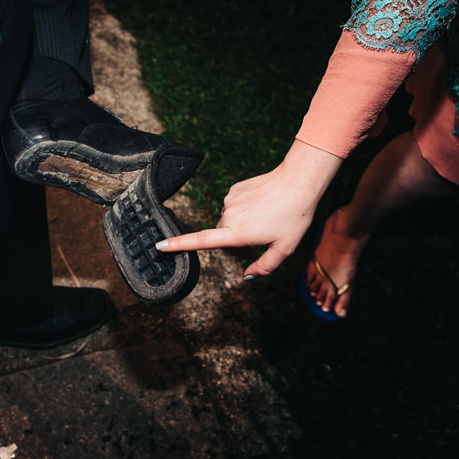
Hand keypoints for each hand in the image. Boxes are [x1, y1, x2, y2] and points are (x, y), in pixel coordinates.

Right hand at [157, 140, 342, 277]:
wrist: (298, 182)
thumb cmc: (294, 217)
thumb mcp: (284, 249)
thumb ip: (264, 267)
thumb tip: (247, 276)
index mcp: (238, 233)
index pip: (201, 241)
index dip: (179, 245)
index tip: (160, 246)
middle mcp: (229, 216)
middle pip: (222, 236)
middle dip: (234, 243)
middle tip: (259, 244)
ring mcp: (230, 200)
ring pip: (228, 221)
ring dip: (240, 226)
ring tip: (266, 222)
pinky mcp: (235, 189)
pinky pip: (234, 206)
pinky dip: (244, 211)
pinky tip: (262, 208)